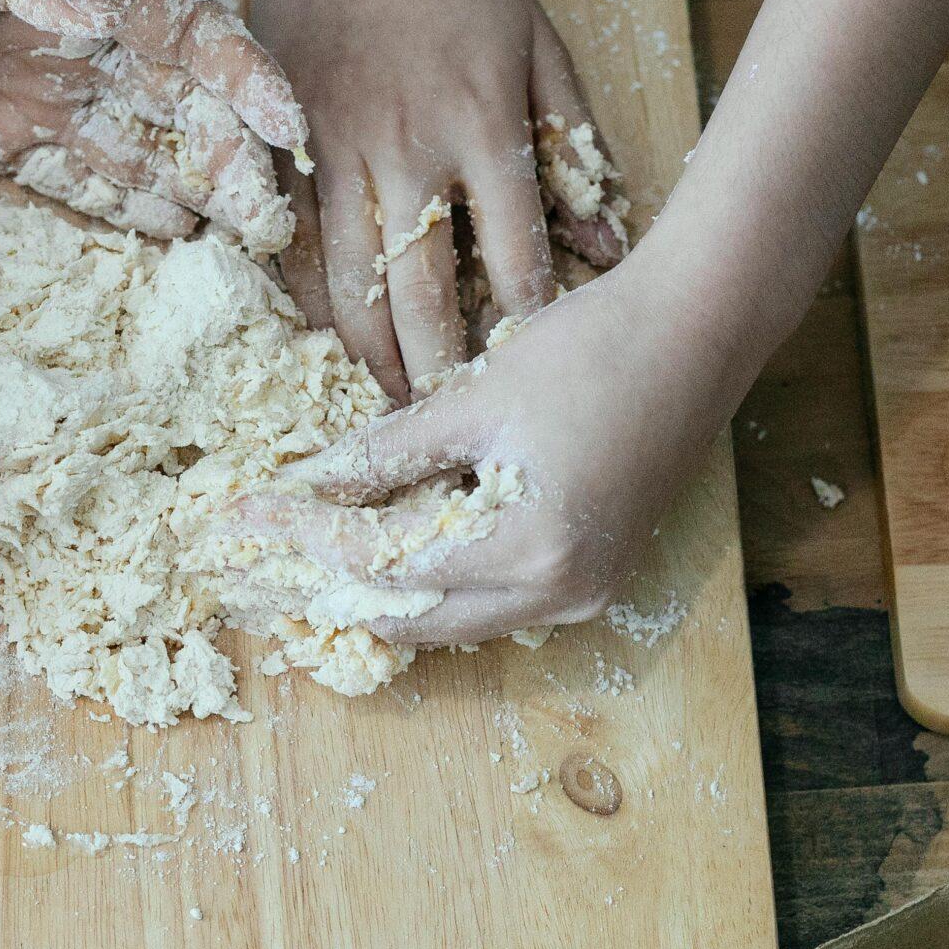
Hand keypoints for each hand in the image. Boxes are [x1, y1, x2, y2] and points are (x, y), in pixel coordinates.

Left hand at [0, 0, 307, 249]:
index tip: (287, 132)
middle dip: (231, 160)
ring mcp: (39, 92)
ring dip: (191, 193)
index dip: (243, 79)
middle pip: (177, 105)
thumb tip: (91, 13)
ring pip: (136, 149)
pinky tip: (170, 236)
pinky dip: (122, 207)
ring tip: (241, 245)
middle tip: (271, 225)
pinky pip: (73, 178)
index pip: (187, 33)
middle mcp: (76, 43)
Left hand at [238, 268, 720, 642]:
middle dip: (331, 588)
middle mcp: (560, 593)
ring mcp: (584, 593)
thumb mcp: (477, 397)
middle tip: (262, 562)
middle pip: (415, 618)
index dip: (305, 538)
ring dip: (383, 592)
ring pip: (454, 620)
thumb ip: (389, 452)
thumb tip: (309, 483)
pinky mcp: (595, 575)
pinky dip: (437, 581)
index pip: (384, 562)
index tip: (245, 517)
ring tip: (310, 559)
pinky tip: (388, 549)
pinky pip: (494, 601)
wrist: (703, 328)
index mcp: (529, 549)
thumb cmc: (597, 347)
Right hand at [252, 0, 624, 398]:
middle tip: (453, 428)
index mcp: (481, 129)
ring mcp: (337, 155)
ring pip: (351, 287)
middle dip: (441, 374)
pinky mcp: (285, 148)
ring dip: (374, 357)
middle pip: (426, 296)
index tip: (535, 382)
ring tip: (395, 404)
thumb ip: (572, 147)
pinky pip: (292, 250)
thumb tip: (606, 244)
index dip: (525, 332)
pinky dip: (312, 305)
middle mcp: (408, 153)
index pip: (514, 261)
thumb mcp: (540, 46)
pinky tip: (332, 342)